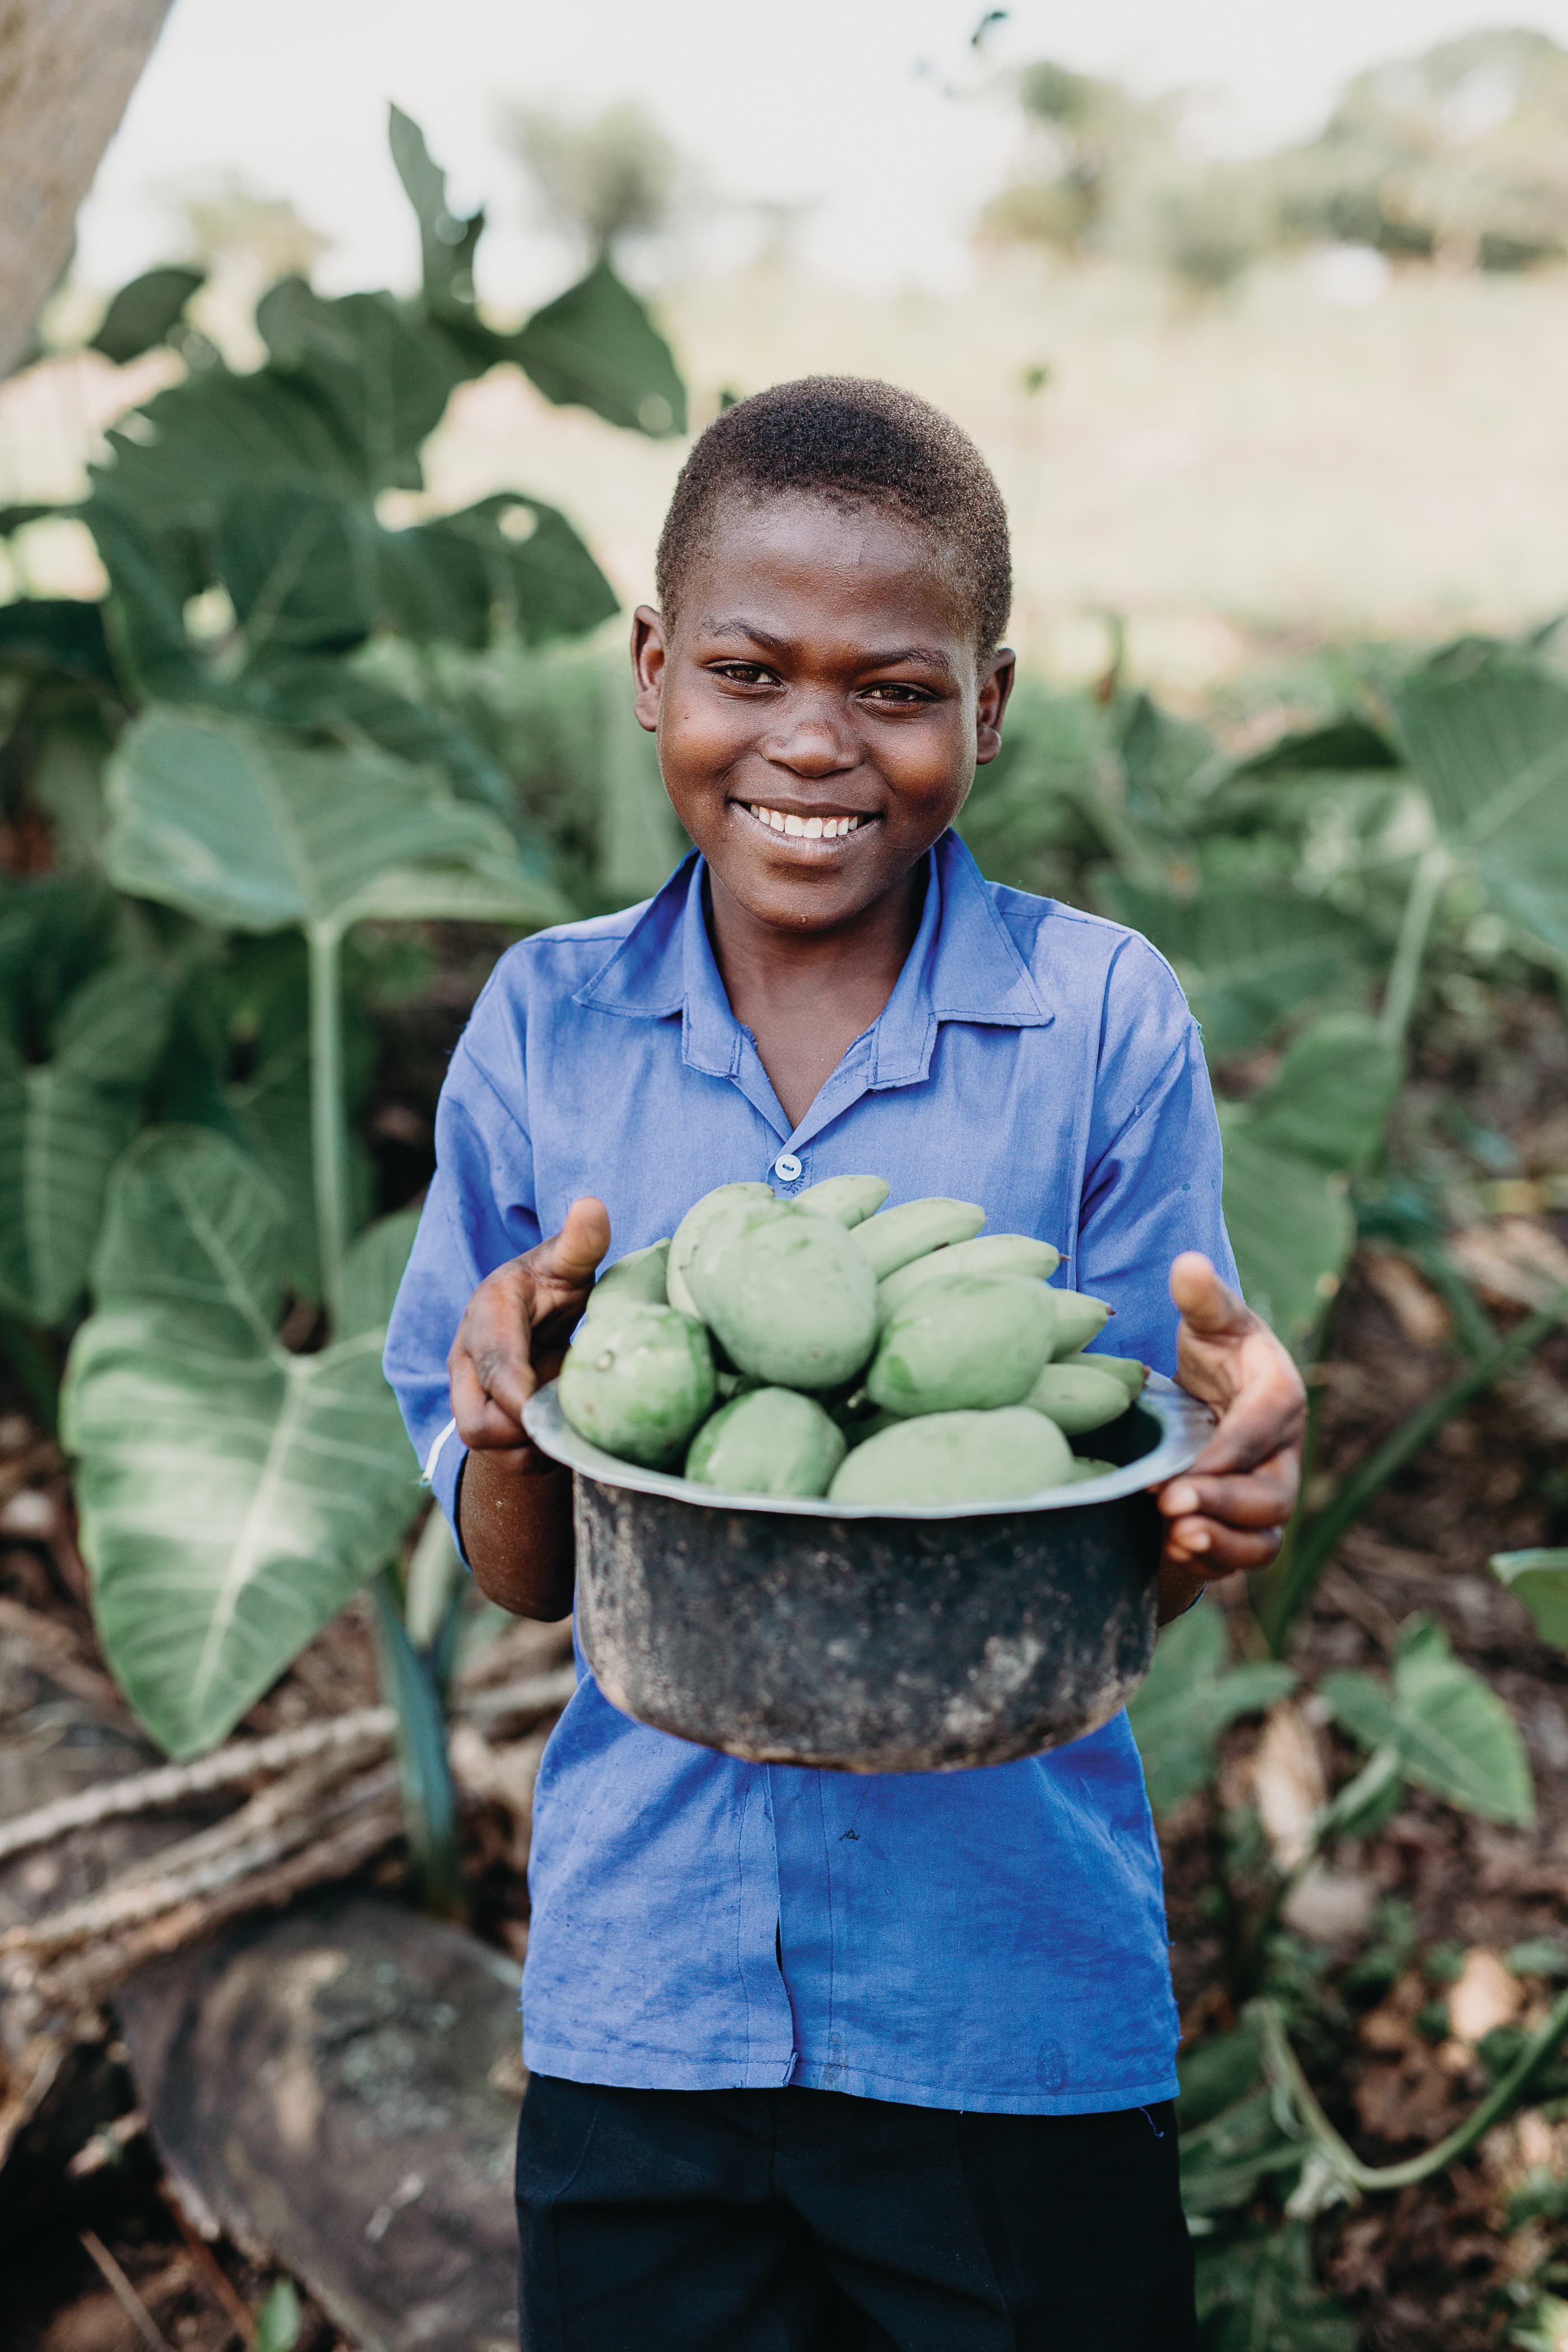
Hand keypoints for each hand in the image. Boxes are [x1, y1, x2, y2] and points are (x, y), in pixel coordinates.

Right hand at [448, 1197, 610, 1456]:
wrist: (529, 1316)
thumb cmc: (551, 1285)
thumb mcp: (567, 1262)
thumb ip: (580, 1242)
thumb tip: (592, 1206)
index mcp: (488, 1314)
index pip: (497, 1366)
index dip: (522, 1393)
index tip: (554, 1405)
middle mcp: (468, 1360)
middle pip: (478, 1423)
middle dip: (527, 1429)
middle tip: (571, 1408)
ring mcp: (470, 1396)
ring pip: (493, 1448)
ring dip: (538, 1442)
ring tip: (570, 1409)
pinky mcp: (484, 1424)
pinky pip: (508, 1460)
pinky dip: (541, 1453)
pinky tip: (565, 1424)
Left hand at [1152, 1252, 1305, 1588]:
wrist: (1211, 1395)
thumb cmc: (1215, 1351)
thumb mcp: (1209, 1320)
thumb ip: (1202, 1298)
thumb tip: (1187, 1263)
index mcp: (1280, 1399)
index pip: (1262, 1432)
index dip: (1225, 1457)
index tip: (1178, 1473)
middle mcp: (1282, 1454)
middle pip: (1270, 1497)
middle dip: (1223, 1507)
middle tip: (1169, 1508)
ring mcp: (1264, 1494)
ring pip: (1261, 1540)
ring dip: (1222, 1547)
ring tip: (1176, 1542)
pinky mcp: (1240, 1526)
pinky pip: (1237, 1557)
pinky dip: (1208, 1564)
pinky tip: (1170, 1555)